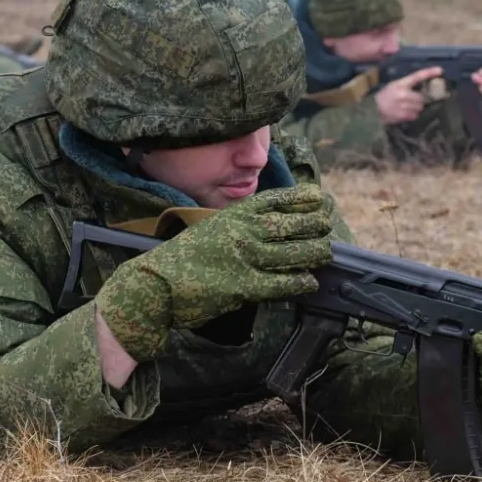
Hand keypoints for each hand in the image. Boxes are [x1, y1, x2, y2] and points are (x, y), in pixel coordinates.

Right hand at [95, 184, 334, 360]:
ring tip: (326, 252)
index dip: (299, 198)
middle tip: (327, 224)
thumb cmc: (182, 258)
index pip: (274, 201)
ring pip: (291, 253)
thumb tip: (267, 228)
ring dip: (313, 252)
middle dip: (313, 224)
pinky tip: (309, 281)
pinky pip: (280, 283)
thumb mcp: (210, 230)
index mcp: (232, 216)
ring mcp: (244, 258)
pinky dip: (299, 282)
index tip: (318, 196)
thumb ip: (238, 226)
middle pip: (289, 224)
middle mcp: (242, 232)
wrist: (154, 284)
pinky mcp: (243, 286)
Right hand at [377, 66, 440, 124]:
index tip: (440, 70)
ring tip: (406, 107)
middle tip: (410, 101)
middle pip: (421, 97)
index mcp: (401, 84)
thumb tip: (422, 90)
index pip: (417, 76)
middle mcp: (403, 94)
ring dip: (416, 108)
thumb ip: (407, 86)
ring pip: (420, 107)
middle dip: (418, 100)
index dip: (429, 72)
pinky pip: (415, 116)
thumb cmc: (385, 96)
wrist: (373, 109)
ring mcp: (404, 105)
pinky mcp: (403, 115)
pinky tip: (404, 113)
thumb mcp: (394, 86)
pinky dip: (412, 115)